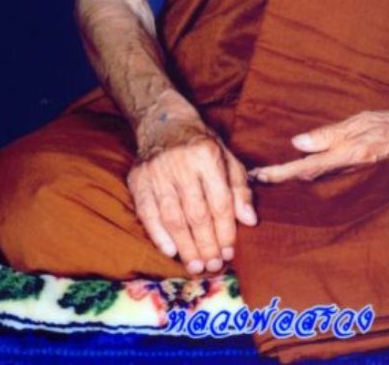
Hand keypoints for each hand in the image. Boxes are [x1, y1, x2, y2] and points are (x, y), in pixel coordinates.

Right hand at [127, 93, 256, 276]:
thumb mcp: (227, 158)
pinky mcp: (138, 179)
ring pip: (173, 217)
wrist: (164, 122)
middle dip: (206, 244)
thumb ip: (239, 188)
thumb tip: (250, 221)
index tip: (230, 252)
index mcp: (207, 155)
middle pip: (196, 213)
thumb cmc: (201, 145)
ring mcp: (157, 172)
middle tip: (213, 266)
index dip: (226, 231)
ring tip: (196, 266)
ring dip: (185, 247)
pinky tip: (171, 252)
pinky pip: (147, 213)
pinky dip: (159, 235)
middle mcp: (181, 163)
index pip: (219, 202)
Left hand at [248, 108, 388, 183]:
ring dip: (294, 177)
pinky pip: (330, 174)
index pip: (306, 167)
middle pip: (307, 177)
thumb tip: (297, 144)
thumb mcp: (362, 122)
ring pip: (317, 178)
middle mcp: (348, 168)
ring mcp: (354, 173)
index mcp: (348, 155)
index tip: (256, 178)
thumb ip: (330, 135)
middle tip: (251, 180)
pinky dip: (312, 173)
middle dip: (281, 179)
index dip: (280, 173)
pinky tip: (300, 171)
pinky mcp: (358, 170)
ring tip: (268, 177)